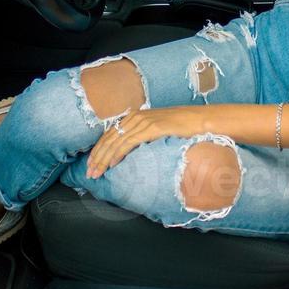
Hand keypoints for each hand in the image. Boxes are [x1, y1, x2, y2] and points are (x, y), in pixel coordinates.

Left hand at [86, 106, 209, 177]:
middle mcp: (135, 117)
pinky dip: (118, 154)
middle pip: (109, 138)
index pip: (110, 134)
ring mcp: (142, 122)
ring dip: (104, 159)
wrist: (199, 119)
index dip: (98, 149)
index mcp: (134, 116)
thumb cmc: (181, 126)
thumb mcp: (156, 129)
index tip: (91, 163)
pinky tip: (112, 164)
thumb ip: (142, 135)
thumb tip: (131, 150)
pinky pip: (129, 143)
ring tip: (96, 172)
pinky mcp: (151, 128)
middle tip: (89, 172)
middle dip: (97, 156)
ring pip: (116, 142)